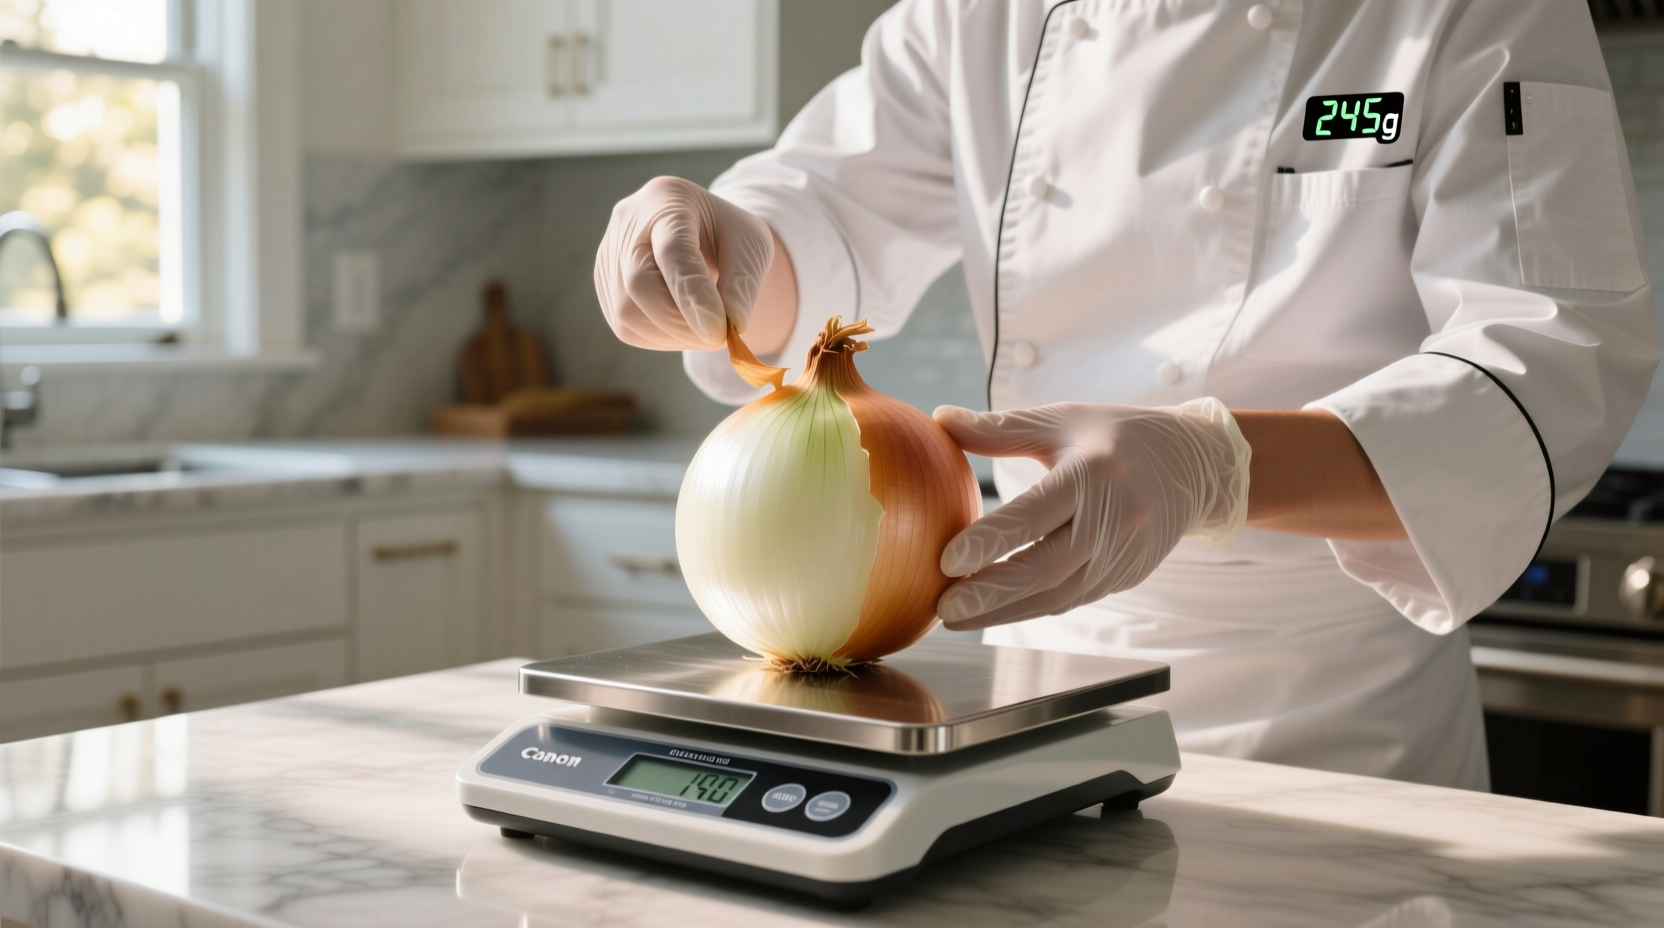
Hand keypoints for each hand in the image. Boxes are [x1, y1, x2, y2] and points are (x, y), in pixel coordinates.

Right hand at [594, 176, 774, 350]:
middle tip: (718, 338)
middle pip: (638, 282)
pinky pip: (625, 327)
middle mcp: (627, 220)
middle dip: (680, 322)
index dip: (693, 296)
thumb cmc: (729, 235)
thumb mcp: (752, 246)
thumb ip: (743, 283)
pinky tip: (684, 326)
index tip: (718, 332)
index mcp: (668, 198)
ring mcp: (609, 253)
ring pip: (626, 312)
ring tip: (706, 328)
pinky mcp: (605, 284)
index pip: (673, 251)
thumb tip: (731, 325)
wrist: (701, 232)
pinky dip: (660, 337)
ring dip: (673, 335)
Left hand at [933, 399, 1250, 628]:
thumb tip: (939, 419)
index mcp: (1094, 473)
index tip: (946, 559)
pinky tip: (991, 611)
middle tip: (943, 606)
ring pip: (1057, 595)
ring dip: (1004, 611)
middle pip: (1046, 568)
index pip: (1036, 515)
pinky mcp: (1125, 576)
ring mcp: (1123, 554)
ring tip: (954, 615)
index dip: (991, 541)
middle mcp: (1114, 519)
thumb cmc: (1119, 435)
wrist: (1196, 466)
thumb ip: (1002, 428)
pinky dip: (1029, 608)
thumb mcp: (1064, 420)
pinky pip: (1072, 599)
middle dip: (991, 593)